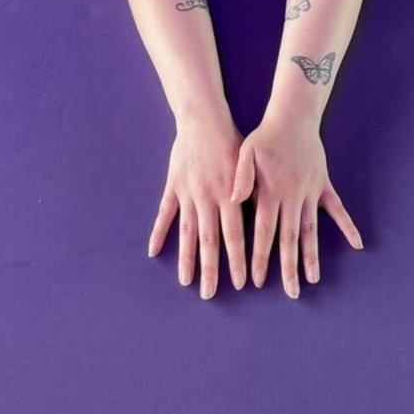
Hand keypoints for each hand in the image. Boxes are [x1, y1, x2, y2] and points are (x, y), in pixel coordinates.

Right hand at [147, 109, 247, 298]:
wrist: (203, 118)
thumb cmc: (231, 140)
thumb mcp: (249, 163)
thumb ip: (251, 190)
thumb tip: (260, 215)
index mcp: (229, 194)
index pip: (234, 235)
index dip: (237, 260)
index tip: (241, 283)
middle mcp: (208, 198)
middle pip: (209, 241)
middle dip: (211, 269)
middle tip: (210, 294)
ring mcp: (188, 194)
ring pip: (187, 233)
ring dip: (186, 259)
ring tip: (186, 282)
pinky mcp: (173, 186)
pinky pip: (165, 213)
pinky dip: (158, 232)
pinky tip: (153, 251)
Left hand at [230, 114, 363, 297]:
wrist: (294, 117)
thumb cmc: (266, 136)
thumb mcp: (246, 152)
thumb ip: (240, 177)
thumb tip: (233, 199)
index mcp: (270, 192)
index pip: (264, 231)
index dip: (261, 256)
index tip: (258, 281)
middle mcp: (292, 197)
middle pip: (290, 238)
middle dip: (289, 267)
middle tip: (291, 292)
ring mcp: (310, 192)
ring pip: (311, 230)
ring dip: (312, 256)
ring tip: (313, 279)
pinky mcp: (323, 185)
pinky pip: (337, 209)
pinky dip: (347, 225)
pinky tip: (358, 244)